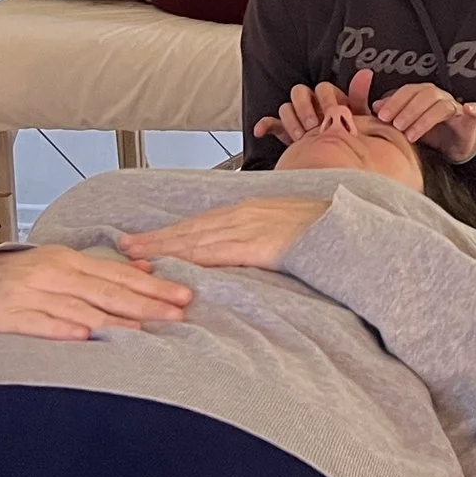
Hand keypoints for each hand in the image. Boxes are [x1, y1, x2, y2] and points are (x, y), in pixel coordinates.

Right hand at [0, 244, 192, 340]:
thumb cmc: (22, 278)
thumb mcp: (64, 265)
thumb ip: (104, 271)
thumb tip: (147, 269)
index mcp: (71, 262)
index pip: (120, 276)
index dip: (154, 287)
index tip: (183, 297)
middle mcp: (54, 275)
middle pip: (107, 291)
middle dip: (145, 304)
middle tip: (176, 315)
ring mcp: (31, 294)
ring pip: (78, 307)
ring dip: (112, 319)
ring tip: (141, 330)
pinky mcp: (8, 316)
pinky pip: (39, 323)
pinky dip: (62, 328)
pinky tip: (83, 334)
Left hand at [119, 197, 329, 270]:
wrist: (352, 229)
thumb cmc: (325, 232)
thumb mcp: (287, 228)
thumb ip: (263, 238)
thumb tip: (248, 253)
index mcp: (250, 210)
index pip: (200, 223)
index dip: (170, 232)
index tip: (144, 240)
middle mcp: (243, 214)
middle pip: (190, 229)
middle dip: (155, 239)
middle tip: (123, 248)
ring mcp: (249, 228)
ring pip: (196, 239)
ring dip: (163, 248)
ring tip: (134, 258)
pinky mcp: (258, 245)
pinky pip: (217, 253)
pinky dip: (190, 258)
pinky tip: (172, 266)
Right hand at [250, 69, 373, 144]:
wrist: (341, 164)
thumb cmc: (352, 138)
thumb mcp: (360, 119)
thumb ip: (359, 97)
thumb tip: (366, 73)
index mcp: (330, 100)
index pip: (322, 88)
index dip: (325, 100)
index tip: (331, 114)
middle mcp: (313, 106)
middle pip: (299, 93)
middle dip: (305, 108)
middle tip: (313, 126)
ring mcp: (298, 119)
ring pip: (286, 108)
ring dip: (291, 120)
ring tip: (301, 137)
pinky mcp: (286, 132)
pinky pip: (271, 123)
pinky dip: (264, 125)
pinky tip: (260, 132)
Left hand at [371, 81, 475, 161]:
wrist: (454, 147)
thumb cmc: (429, 133)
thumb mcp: (407, 123)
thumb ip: (392, 113)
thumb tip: (375, 106)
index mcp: (423, 95)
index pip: (408, 91)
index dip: (395, 101)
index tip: (382, 116)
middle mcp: (440, 97)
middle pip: (424, 95)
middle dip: (408, 110)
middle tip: (396, 126)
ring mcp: (455, 108)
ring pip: (442, 106)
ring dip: (425, 119)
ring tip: (411, 135)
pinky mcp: (469, 122)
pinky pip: (474, 112)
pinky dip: (473, 109)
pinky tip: (469, 109)